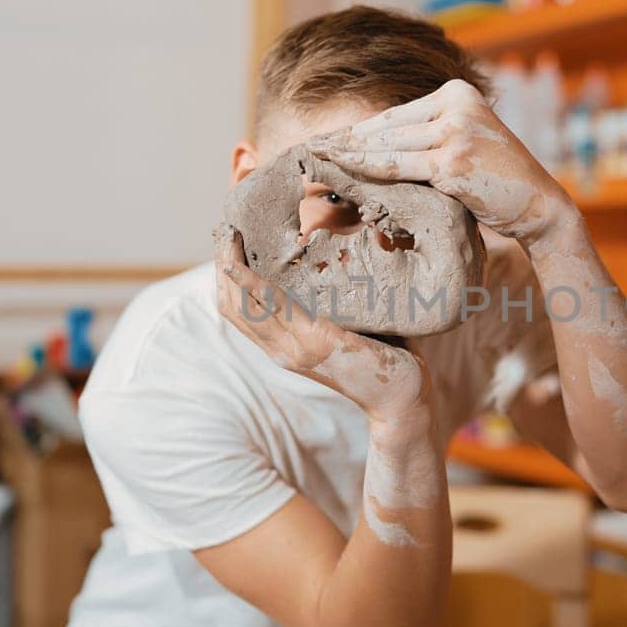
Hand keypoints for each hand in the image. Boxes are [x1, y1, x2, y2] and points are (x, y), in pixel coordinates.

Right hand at [215, 225, 431, 420]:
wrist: (403, 397)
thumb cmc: (384, 357)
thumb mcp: (348, 326)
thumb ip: (333, 299)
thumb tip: (338, 252)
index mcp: (285, 347)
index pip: (239, 311)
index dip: (226, 277)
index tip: (227, 242)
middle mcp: (281, 351)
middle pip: (232, 306)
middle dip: (222, 265)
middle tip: (224, 229)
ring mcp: (296, 349)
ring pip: (244, 307)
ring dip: (232, 268)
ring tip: (229, 236)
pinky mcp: (316, 343)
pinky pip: (275, 307)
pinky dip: (253, 284)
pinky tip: (242, 263)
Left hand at [307, 79, 577, 243]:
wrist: (539, 206)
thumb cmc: (497, 184)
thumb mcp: (461, 148)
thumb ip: (425, 140)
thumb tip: (370, 148)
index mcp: (458, 92)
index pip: (393, 115)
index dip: (356, 131)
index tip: (324, 142)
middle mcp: (456, 104)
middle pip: (385, 128)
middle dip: (343, 142)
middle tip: (306, 151)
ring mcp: (455, 130)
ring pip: (385, 146)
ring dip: (344, 156)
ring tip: (312, 162)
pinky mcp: (452, 160)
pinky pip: (395, 167)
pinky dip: (362, 171)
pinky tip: (337, 174)